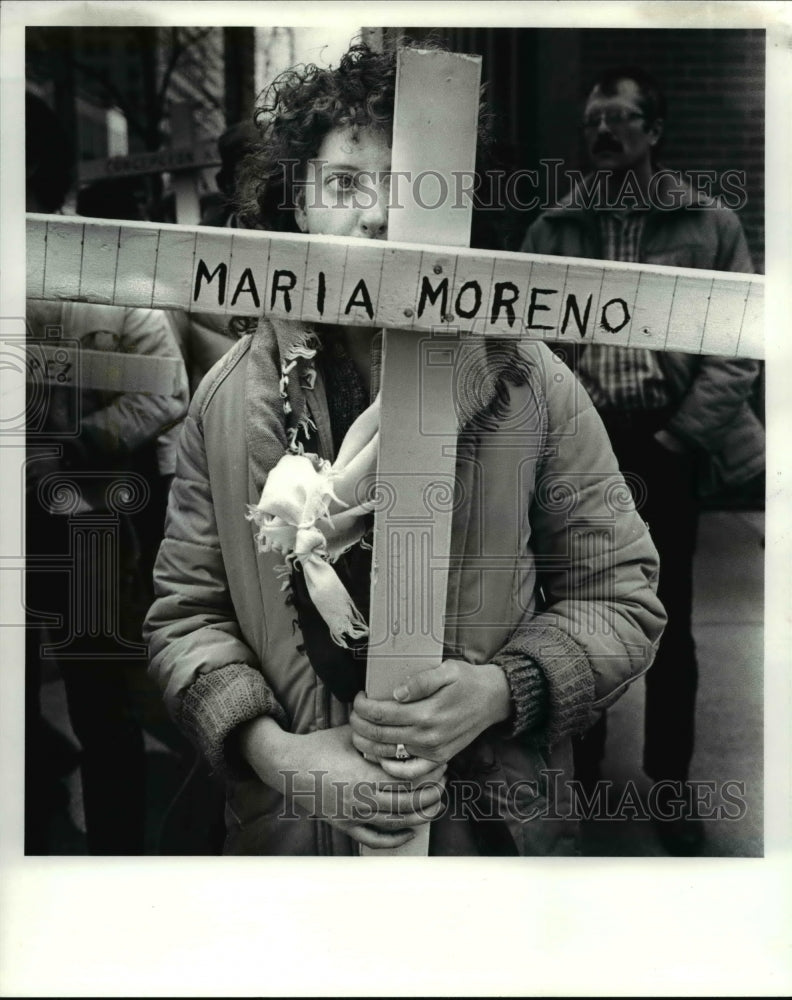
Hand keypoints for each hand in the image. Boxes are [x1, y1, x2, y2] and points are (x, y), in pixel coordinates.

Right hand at [238, 718, 445, 849]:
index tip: (441, 768)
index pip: (408, 783)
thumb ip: (377, 734)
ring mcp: (352, 816)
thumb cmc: (320, 745)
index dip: (429, 778)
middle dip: (430, 796)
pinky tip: (409, 831)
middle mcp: (360, 800)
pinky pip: (374, 839)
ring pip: (395, 824)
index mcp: (364, 775)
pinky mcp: (345, 825)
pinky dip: (395, 838)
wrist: (288, 766)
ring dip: (419, 817)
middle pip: (407, 805)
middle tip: (444, 785)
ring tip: (434, 805)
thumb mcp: (351, 734)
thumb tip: (403, 720)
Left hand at [349, 659, 510, 766]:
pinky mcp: (439, 758)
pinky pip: (411, 772)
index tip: (359, 697)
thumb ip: (420, 681)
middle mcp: (428, 735)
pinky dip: (392, 768)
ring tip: (358, 732)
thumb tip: (395, 693)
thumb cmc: (467, 680)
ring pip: (388, 754)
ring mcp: (433, 750)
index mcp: (426, 712)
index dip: (362, 706)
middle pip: (379, 734)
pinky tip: (380, 757)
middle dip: (358, 725)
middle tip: (353, 713)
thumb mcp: (447, 670)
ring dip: (367, 745)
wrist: (493, 699)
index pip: (380, 713)